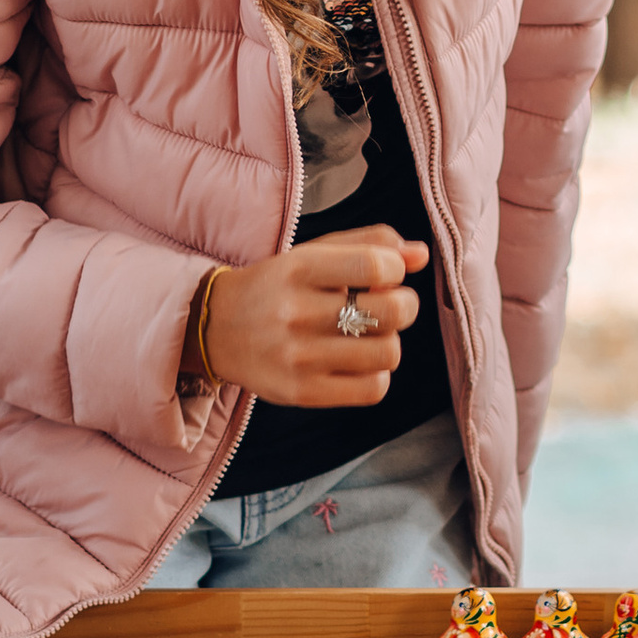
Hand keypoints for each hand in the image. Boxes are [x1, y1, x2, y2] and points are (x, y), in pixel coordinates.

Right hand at [190, 228, 427, 408]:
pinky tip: (360, 362)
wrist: (215, 329)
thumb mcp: (315, 253)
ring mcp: (298, 357)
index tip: (385, 274)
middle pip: (392, 312)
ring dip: (389, 342)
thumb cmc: (278, 286)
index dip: (396, 269)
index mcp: (299, 268)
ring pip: (388, 353)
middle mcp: (296, 313)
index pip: (376, 266)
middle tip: (389, 305)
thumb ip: (371, 244)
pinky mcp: (302, 392)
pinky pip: (372, 389)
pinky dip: (377, 375)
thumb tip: (421, 254)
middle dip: (405, 305)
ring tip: (369, 336)